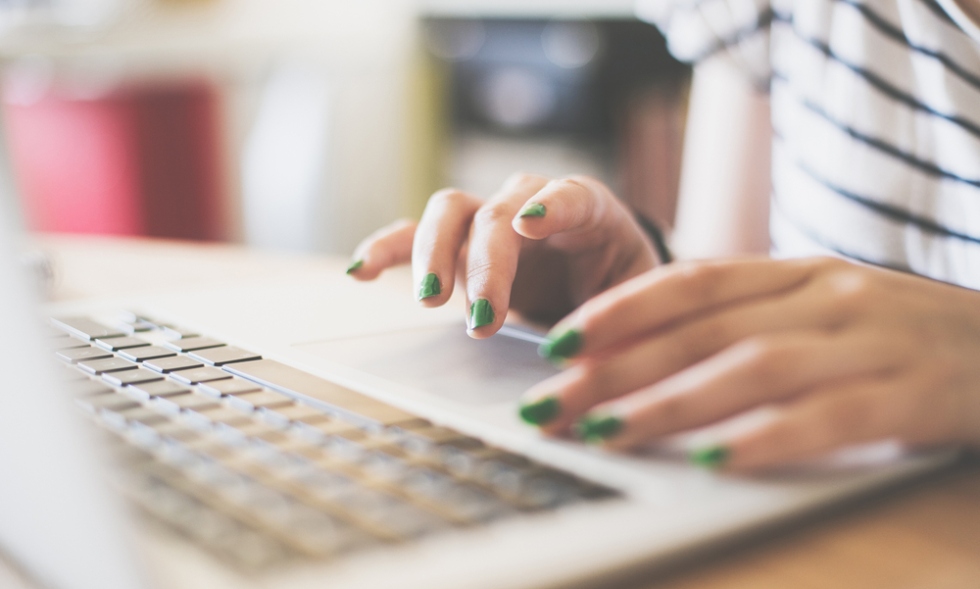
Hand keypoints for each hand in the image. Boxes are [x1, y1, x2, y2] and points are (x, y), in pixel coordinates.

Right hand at [347, 174, 658, 332]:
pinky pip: (413, 236)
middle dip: (485, 264)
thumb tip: (594, 372)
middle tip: (483, 318)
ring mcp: (488, 220)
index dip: (551, 206)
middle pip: (496, 213)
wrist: (603, 286)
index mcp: (590, 210)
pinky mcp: (456, 245)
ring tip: (429, 303)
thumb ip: (619, 326)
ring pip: (449, 213)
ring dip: (433, 254)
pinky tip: (361, 272)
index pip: (571, 195)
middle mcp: (532, 204)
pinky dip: (387, 249)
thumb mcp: (635, 306)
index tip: (529, 225)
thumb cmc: (622, 291)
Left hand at [520, 257, 979, 470]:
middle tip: (553, 401)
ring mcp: (870, 339)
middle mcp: (825, 295)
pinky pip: (828, 415)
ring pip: (752, 367)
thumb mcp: (819, 310)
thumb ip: (745, 320)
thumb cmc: (896, 335)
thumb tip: (644, 350)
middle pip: (703, 330)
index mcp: (796, 273)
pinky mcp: (911, 393)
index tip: (559, 341)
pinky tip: (711, 461)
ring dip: (671, 401)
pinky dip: (764, 438)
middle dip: (618, 367)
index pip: (692, 282)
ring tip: (606, 433)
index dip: (620, 310)